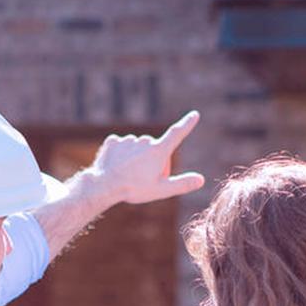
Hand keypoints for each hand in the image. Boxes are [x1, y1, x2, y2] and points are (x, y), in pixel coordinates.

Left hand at [90, 111, 204, 205]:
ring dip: (137, 157)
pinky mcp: (113, 142)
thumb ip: (182, 184)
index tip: (194, 115)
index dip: (187, 124)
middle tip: (146, 178)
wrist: (104, 186)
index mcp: (158, 151)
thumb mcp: (162, 190)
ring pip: (138, 148)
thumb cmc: (134, 189)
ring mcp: (128, 140)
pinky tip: (118, 165)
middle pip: (155, 148)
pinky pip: (122, 146)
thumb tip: (201, 180)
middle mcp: (144, 141)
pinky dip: (122, 154)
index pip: (177, 134)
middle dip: (154, 160)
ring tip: (130, 174)